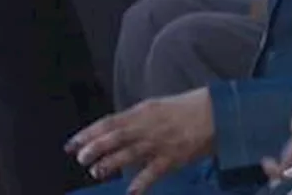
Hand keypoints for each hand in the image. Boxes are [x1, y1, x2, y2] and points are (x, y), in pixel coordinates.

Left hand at [65, 87, 213, 194]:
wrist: (219, 113)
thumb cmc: (190, 108)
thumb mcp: (160, 106)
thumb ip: (139, 119)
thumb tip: (117, 130)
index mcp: (144, 110)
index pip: (110, 122)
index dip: (88, 133)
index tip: (72, 144)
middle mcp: (149, 126)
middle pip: (115, 137)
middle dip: (94, 148)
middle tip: (81, 158)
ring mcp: (160, 142)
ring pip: (128, 154)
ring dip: (109, 164)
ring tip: (97, 172)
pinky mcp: (173, 158)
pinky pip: (152, 172)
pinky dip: (140, 183)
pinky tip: (130, 192)